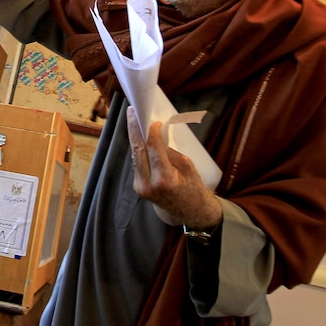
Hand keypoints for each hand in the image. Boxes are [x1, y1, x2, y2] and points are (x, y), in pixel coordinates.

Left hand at [126, 106, 221, 229]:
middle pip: (138, 151)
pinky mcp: (138, 187)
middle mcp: (148, 184)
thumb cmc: (194, 189)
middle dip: (134, 130)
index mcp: (164, 180)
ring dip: (135, 138)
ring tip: (133, 120)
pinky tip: (139, 137)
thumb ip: (171, 152)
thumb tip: (157, 136)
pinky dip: (139, 149)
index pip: (153, 150)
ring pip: (135, 157)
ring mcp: (140, 187)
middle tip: (132, 112)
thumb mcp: (189, 167)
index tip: (152, 120)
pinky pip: (137, 163)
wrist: (190, 212)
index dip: (151, 133)